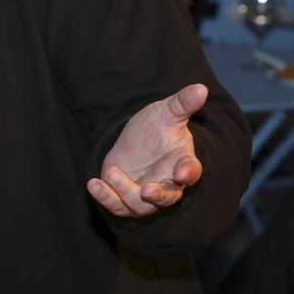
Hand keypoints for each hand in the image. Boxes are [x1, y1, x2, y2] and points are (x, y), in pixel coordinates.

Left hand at [87, 83, 207, 216]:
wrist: (133, 140)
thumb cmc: (155, 127)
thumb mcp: (166, 112)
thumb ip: (182, 103)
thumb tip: (201, 88)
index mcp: (182, 162)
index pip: (191, 171)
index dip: (187, 173)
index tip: (181, 173)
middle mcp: (167, 183)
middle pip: (168, 198)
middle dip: (158, 196)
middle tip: (146, 190)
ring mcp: (145, 194)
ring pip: (140, 205)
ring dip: (124, 192)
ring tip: (111, 172)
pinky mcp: (124, 198)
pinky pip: (116, 206)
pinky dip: (105, 197)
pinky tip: (93, 184)